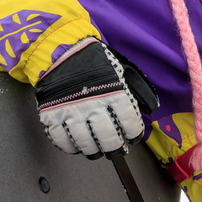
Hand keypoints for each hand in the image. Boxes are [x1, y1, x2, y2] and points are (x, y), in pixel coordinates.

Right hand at [35, 40, 157, 158]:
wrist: (61, 51)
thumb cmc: (95, 61)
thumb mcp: (123, 70)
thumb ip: (138, 89)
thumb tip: (150, 109)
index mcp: (114, 92)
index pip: (129, 123)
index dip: (133, 134)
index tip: (133, 137)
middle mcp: (93, 105)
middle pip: (109, 139)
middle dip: (115, 149)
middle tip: (116, 150)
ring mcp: (71, 112)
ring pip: (86, 144)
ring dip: (94, 151)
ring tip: (98, 151)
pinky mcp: (51, 116)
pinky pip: (62, 141)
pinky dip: (71, 147)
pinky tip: (77, 146)